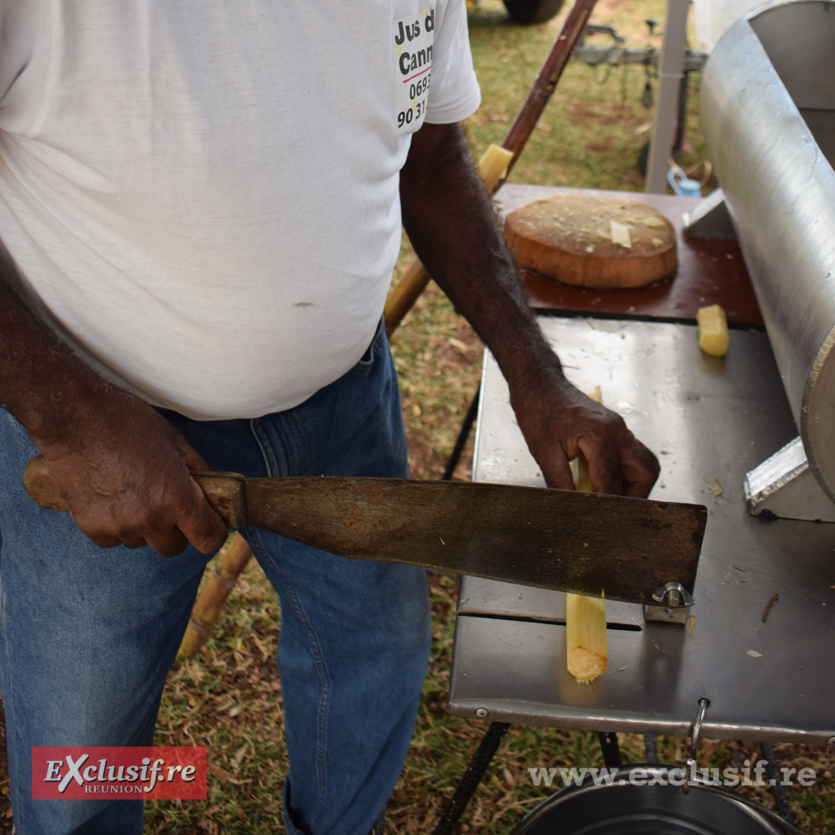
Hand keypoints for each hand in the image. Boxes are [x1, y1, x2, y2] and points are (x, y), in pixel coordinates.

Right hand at [35, 394, 227, 556]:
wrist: (75, 418)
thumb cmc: (128, 422)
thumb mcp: (174, 440)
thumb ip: (196, 470)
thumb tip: (209, 490)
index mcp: (177, 497)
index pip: (208, 540)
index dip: (212, 534)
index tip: (208, 526)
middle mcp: (150, 518)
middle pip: (173, 548)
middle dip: (176, 531)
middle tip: (168, 506)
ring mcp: (119, 525)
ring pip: (141, 542)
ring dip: (143, 527)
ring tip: (132, 494)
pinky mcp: (91, 526)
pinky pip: (112, 540)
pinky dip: (114, 526)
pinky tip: (110, 499)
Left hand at [509, 370, 659, 497]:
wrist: (539, 384)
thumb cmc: (539, 411)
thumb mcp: (544, 453)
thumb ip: (561, 484)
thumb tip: (572, 510)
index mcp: (599, 434)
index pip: (612, 481)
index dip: (607, 505)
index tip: (600, 521)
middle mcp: (617, 430)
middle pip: (645, 471)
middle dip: (635, 496)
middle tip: (614, 511)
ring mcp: (619, 429)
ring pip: (643, 463)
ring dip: (633, 485)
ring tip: (611, 499)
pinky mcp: (615, 430)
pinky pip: (631, 456)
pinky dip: (624, 473)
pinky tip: (604, 482)